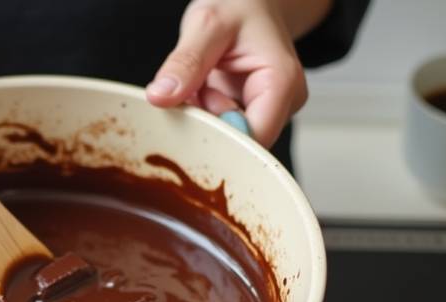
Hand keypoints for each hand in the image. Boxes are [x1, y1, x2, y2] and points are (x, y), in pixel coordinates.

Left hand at [146, 0, 328, 147]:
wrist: (250, 1)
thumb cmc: (240, 5)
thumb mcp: (206, 24)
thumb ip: (185, 62)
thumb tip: (161, 97)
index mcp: (282, 83)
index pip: (253, 139)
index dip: (218, 136)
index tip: (192, 113)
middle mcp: (283, 103)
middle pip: (240, 143)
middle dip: (206, 124)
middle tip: (196, 88)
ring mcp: (270, 110)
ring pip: (227, 138)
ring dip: (202, 118)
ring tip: (203, 83)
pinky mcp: (253, 113)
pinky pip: (221, 128)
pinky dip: (203, 114)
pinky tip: (204, 90)